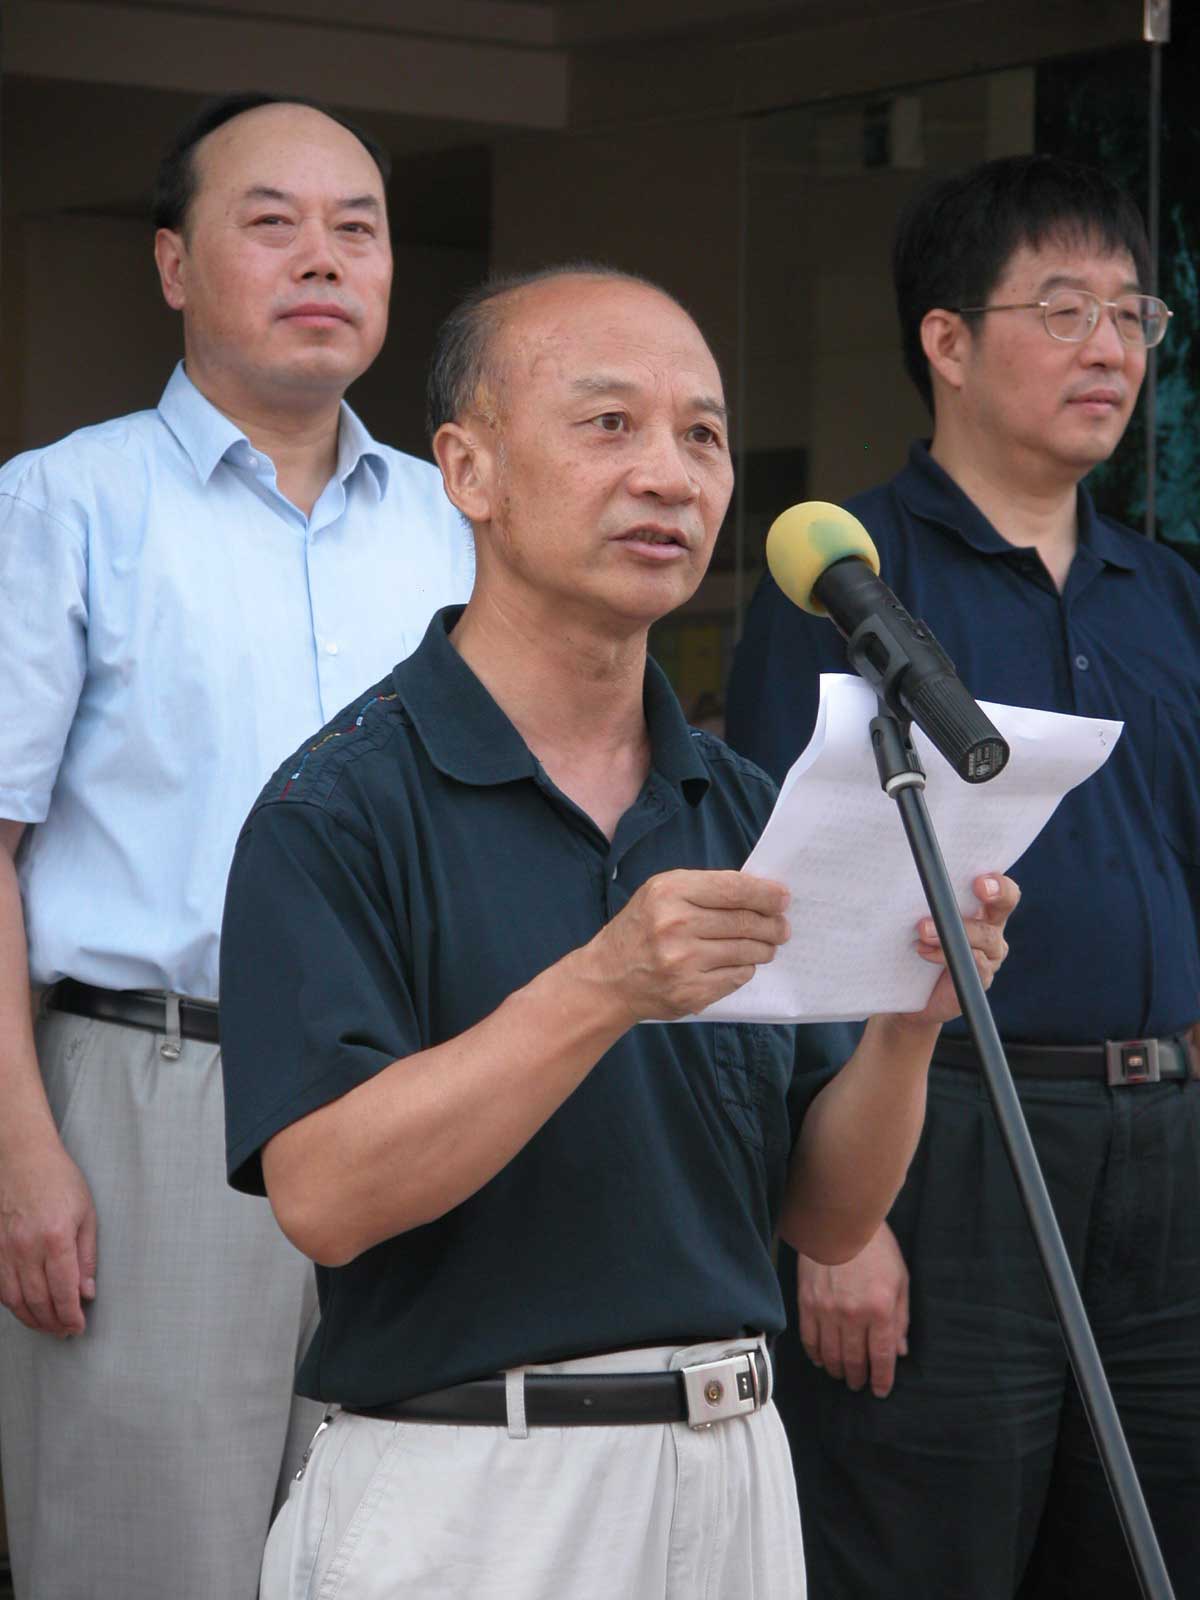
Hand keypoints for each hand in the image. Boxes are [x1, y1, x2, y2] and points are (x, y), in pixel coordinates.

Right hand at [0, 1132, 96, 1335]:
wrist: (23, 1157)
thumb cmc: (59, 1180)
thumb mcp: (86, 1214)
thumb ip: (87, 1257)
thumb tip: (87, 1292)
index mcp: (55, 1238)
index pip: (63, 1290)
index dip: (71, 1315)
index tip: (78, 1327)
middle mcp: (26, 1247)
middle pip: (38, 1300)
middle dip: (53, 1322)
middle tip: (65, 1331)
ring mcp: (4, 1249)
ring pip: (15, 1300)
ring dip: (32, 1318)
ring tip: (47, 1326)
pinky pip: (0, 1287)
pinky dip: (13, 1304)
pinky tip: (26, 1308)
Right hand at [584, 869, 789, 1023]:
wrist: (608, 978)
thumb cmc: (640, 929)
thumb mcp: (661, 893)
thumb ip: (705, 889)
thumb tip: (760, 894)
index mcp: (669, 892)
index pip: (733, 889)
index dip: (765, 894)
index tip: (783, 897)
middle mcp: (676, 925)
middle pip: (745, 921)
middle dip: (772, 924)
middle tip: (782, 926)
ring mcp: (684, 962)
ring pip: (746, 951)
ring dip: (764, 948)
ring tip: (766, 945)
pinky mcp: (691, 992)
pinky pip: (737, 977)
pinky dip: (745, 968)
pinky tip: (739, 963)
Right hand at [797, 1222, 908, 1396]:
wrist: (840, 1222)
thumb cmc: (876, 1249)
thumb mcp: (900, 1281)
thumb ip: (900, 1319)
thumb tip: (899, 1351)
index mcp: (880, 1310)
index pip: (881, 1357)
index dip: (881, 1379)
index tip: (880, 1390)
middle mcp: (852, 1315)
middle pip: (854, 1360)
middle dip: (858, 1377)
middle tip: (860, 1384)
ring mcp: (827, 1310)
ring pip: (830, 1354)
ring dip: (837, 1370)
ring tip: (842, 1375)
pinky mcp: (807, 1303)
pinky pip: (810, 1339)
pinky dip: (815, 1354)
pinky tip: (821, 1360)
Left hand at [900, 872, 1018, 1028]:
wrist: (906, 992)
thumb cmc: (911, 943)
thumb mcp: (914, 917)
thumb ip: (920, 899)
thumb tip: (903, 876)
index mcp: (979, 907)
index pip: (998, 885)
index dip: (996, 880)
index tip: (979, 878)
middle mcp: (991, 928)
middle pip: (1005, 904)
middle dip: (996, 892)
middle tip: (979, 887)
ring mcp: (989, 956)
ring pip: (986, 936)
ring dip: (954, 929)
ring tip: (923, 929)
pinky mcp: (978, 979)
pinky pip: (973, 964)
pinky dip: (945, 955)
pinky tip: (923, 951)